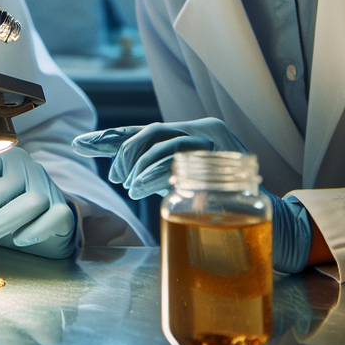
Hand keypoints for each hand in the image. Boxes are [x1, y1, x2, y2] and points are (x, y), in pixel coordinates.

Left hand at [0, 148, 77, 259]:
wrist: (45, 223)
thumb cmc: (3, 209)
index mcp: (0, 159)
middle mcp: (25, 169)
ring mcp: (46, 188)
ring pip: (28, 202)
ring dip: (0, 222)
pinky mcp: (62, 210)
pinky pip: (54, 216)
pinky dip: (37, 229)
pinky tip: (20, 240)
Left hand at [71, 118, 244, 198]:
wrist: (266, 214)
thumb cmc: (218, 198)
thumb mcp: (180, 184)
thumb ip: (155, 175)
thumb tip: (125, 176)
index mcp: (184, 135)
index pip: (140, 132)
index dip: (108, 138)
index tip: (78, 144)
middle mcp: (198, 130)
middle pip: (151, 131)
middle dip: (126, 153)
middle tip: (116, 179)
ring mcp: (211, 142)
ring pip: (165, 143)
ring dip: (141, 167)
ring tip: (131, 188)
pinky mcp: (220, 157)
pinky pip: (181, 159)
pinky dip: (157, 173)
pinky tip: (144, 188)